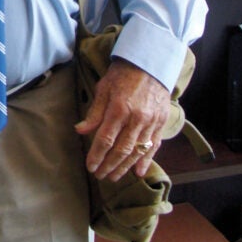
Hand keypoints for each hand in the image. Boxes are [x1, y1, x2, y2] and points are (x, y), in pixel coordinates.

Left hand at [75, 57, 170, 181]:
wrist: (149, 64)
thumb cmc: (122, 75)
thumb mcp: (103, 89)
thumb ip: (94, 112)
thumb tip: (80, 130)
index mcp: (119, 109)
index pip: (105, 139)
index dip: (97, 156)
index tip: (90, 166)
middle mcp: (136, 118)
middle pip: (121, 150)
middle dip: (109, 165)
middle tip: (100, 176)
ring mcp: (151, 122)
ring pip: (137, 151)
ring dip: (124, 167)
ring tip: (114, 177)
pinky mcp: (161, 123)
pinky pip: (154, 146)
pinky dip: (146, 161)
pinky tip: (139, 172)